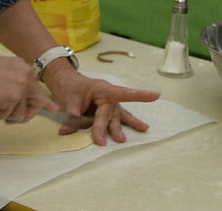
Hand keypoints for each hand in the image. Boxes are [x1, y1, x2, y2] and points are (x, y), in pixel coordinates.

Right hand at [0, 51, 57, 123]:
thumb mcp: (4, 72)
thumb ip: (18, 85)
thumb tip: (30, 98)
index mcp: (24, 69)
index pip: (39, 89)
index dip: (45, 103)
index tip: (54, 109)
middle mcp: (26, 77)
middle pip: (36, 105)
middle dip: (24, 115)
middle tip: (9, 118)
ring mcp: (20, 88)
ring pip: (19, 114)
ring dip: (4, 113)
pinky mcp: (11, 98)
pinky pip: (5, 115)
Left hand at [43, 61, 159, 145]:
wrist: (66, 80)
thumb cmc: (69, 86)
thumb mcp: (67, 99)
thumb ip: (69, 115)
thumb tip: (67, 131)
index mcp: (101, 89)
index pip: (122, 93)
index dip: (139, 95)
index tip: (156, 95)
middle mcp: (109, 96)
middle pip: (109, 113)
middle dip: (103, 127)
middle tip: (99, 141)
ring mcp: (110, 104)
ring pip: (115, 117)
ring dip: (118, 128)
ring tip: (121, 139)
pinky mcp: (108, 110)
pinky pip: (119, 118)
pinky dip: (130, 123)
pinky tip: (143, 128)